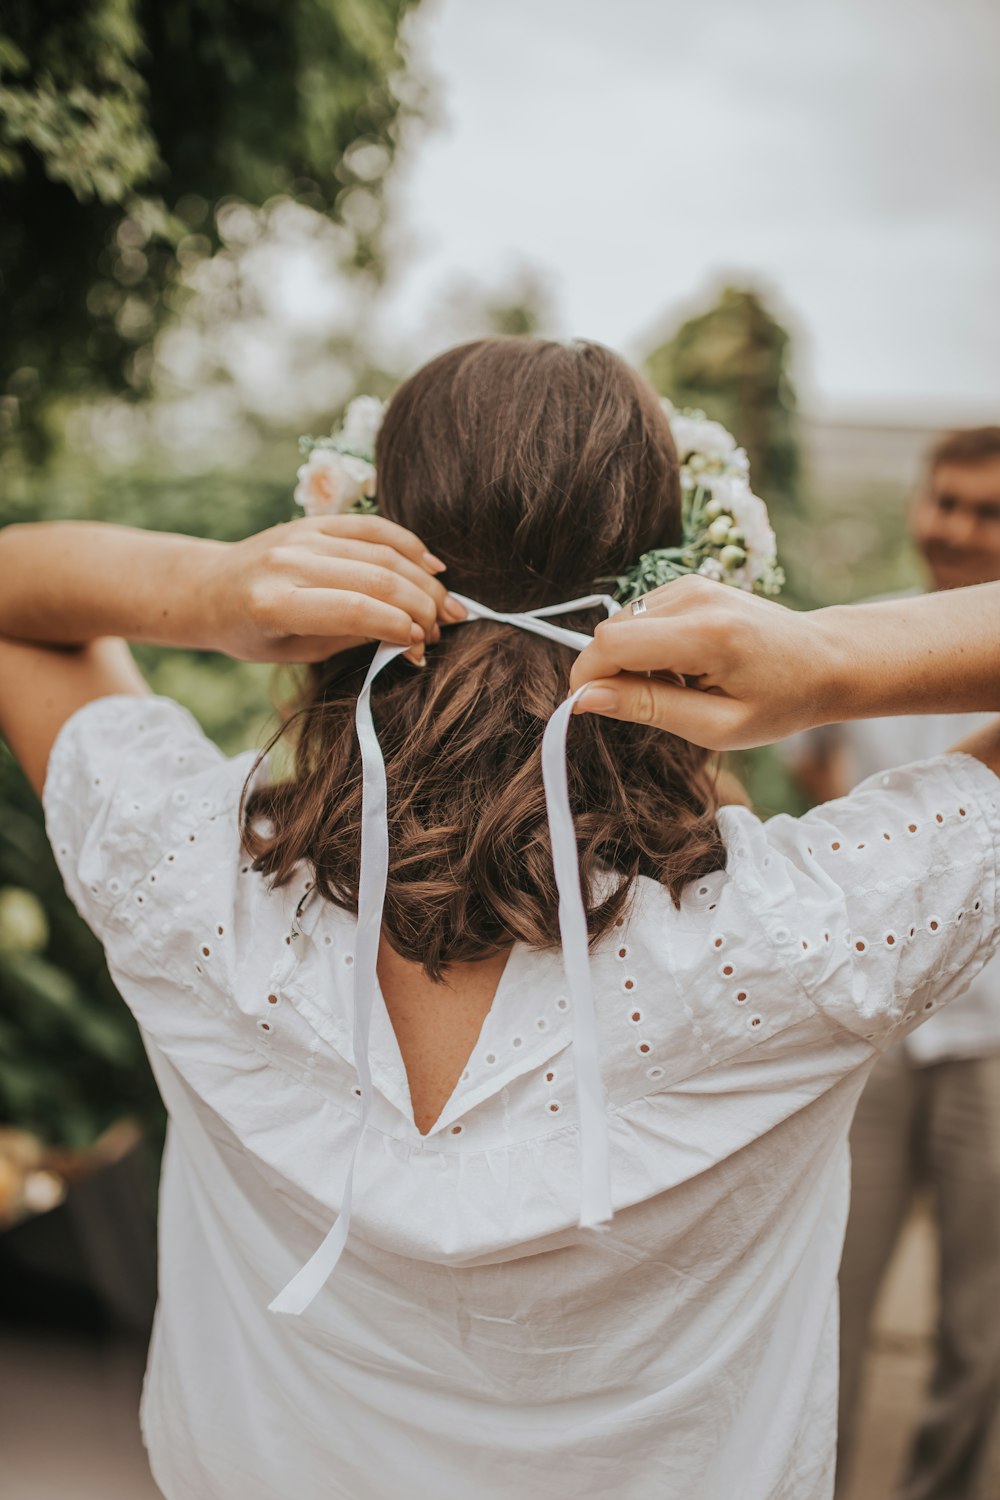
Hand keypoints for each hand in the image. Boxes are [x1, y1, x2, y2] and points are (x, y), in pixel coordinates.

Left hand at [208, 514, 465, 663]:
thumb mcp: (296, 652)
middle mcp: (289, 562)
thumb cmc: (252, 633)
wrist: (211, 588)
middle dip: (421, 605)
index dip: (397, 626)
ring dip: (424, 580)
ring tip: (449, 606)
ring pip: (383, 552)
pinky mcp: (315, 521)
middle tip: (446, 628)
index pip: (354, 609)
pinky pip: (373, 528)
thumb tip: (411, 637)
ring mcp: (303, 535)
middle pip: (377, 578)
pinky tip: (433, 567)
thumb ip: (351, 638)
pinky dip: (409, 546)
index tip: (422, 644)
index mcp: (275, 603)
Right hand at [569, 576, 835, 748]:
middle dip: (612, 672)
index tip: (591, 708)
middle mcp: (694, 596)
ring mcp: (692, 583)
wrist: (826, 660)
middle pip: (611, 631)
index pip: (611, 643)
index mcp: (706, 634)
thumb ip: (647, 708)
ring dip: (632, 661)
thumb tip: (584, 697)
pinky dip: (648, 647)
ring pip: (622, 623)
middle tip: (654, 705)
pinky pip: (641, 617)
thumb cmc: (780, 702)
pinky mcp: (690, 583)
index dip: (588, 677)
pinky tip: (684, 666)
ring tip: (680, 687)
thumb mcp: (717, 725)